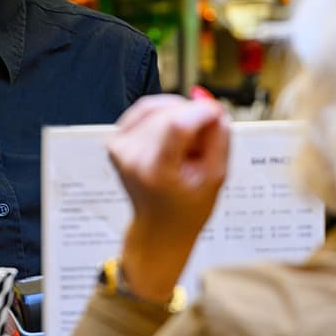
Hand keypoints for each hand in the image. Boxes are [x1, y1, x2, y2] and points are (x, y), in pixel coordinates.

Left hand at [107, 94, 230, 302]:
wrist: (159, 227)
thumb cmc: (186, 209)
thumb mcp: (215, 179)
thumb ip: (219, 141)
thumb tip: (216, 110)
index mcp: (155, 171)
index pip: (177, 124)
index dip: (201, 111)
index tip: (217, 112)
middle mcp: (132, 158)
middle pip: (169, 113)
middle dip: (193, 116)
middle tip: (207, 135)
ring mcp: (120, 148)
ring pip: (156, 108)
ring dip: (179, 115)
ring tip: (190, 141)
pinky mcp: (116, 141)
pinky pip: (143, 111)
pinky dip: (163, 114)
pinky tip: (175, 133)